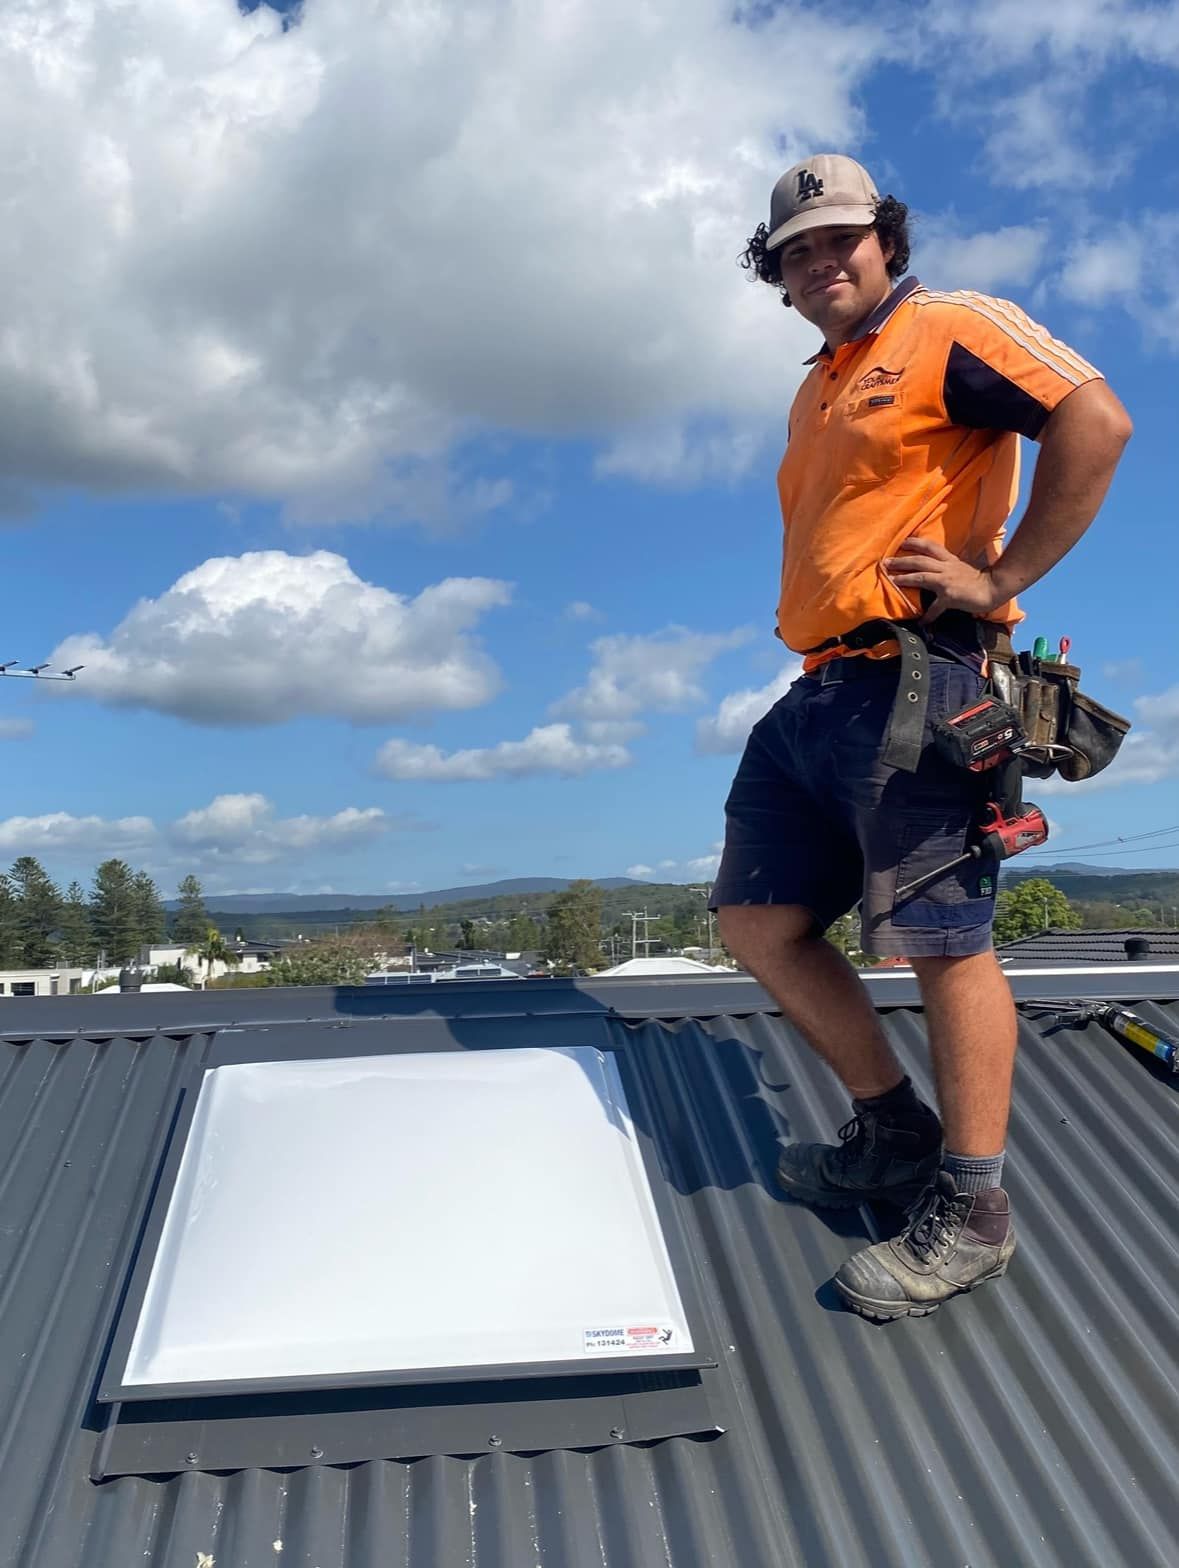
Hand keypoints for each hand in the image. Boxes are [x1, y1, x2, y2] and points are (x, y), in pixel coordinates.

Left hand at [881, 538, 1006, 622]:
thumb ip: (947, 567)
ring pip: (921, 576)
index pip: (930, 546)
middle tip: (886, 562)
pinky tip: (921, 622)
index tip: (902, 542)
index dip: (915, 543)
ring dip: (905, 578)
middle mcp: (946, 567)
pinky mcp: (949, 596)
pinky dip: (928, 616)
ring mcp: (947, 581)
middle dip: (902, 560)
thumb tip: (935, 570)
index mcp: (949, 560)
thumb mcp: (961, 568)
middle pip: (920, 560)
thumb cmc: (978, 579)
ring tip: (892, 580)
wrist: (994, 588)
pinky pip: (935, 608)